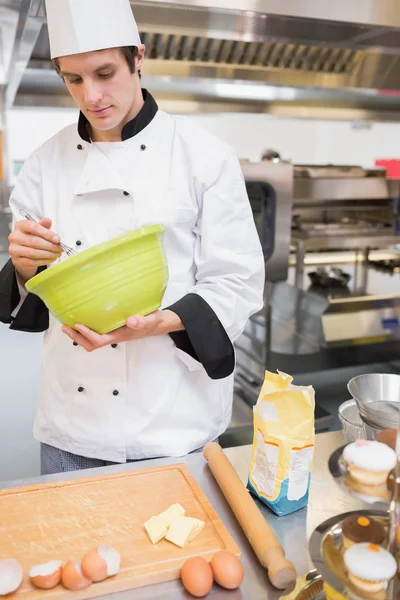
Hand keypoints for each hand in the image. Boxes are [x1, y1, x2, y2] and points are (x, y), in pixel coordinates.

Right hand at [9, 217, 62, 282]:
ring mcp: (14, 249)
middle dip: (50, 245)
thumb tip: (48, 220)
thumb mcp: (38, 231)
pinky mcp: (18, 260)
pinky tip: (52, 258)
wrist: (22, 254)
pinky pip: (33, 261)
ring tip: (57, 254)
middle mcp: (15, 237)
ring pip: (34, 253)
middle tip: (60, 248)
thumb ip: (43, 226)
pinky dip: (45, 260)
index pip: (33, 227)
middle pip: (34, 241)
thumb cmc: (31, 239)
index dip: (47, 233)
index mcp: (20, 226)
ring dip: (49, 254)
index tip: (57, 239)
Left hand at [61, 310, 183, 351]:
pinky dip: (85, 329)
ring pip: (92, 340)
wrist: (158, 324)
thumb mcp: (150, 320)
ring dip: (78, 335)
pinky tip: (81, 319)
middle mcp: (114, 336)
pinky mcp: (112, 329)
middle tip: (65, 326)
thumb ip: (142, 321)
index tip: (78, 324)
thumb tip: (131, 321)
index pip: (100, 340)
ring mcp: (112, 334)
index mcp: (120, 335)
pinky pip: (96, 332)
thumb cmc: (153, 321)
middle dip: (77, 337)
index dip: (87, 335)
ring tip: (67, 324)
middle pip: (91, 344)